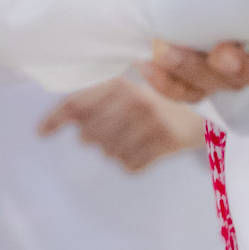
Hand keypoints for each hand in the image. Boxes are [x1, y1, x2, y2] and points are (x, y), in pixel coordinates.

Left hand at [38, 77, 203, 172]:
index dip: (55, 119)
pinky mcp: (165, 141)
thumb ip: (97, 101)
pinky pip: (130, 165)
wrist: (207, 115)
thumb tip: (57, 121)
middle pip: (89, 135)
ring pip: (109, 153)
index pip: (76, 104)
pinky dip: (133, 162)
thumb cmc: (159, 103)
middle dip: (96, 139)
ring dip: (117, 151)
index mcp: (122, 84)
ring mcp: (151, 122)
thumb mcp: (130, 92)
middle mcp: (134, 100)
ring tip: (136, 138)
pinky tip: (147, 149)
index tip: (41, 133)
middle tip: (118, 131)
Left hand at [137, 0, 248, 100]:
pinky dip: (169, 85)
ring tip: (160, 54)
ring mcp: (224, 53)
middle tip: (202, 51)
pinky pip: (188, 89)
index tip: (226, 47)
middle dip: (225, 72)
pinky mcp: (196, 61)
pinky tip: (146, 65)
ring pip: (217, 86)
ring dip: (191, 77)